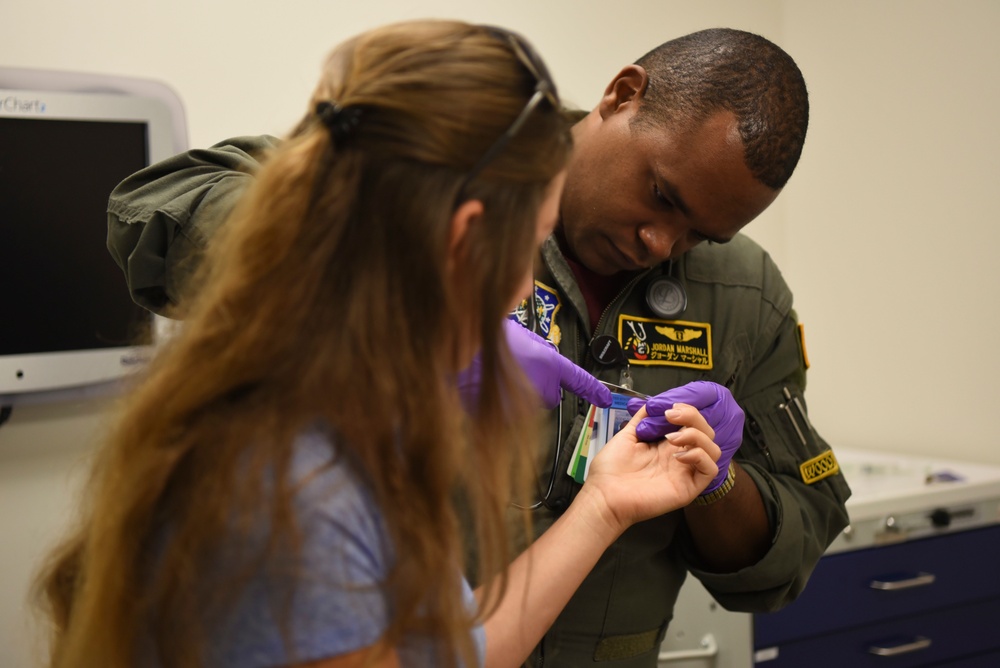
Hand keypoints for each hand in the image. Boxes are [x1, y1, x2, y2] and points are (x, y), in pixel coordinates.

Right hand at [457, 319, 612, 409]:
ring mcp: (524, 407)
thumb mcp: (519, 333)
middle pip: (546, 392)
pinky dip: (499, 400)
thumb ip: (538, 348)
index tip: (605, 398)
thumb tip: (544, 357)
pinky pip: (508, 410)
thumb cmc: (485, 342)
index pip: (578, 379)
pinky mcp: (506, 418)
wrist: (457, 357)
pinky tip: (485, 385)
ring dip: (515, 391)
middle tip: (513, 363)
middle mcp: (542, 389)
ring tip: (495, 372)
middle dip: (534, 382)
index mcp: (549, 366)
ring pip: (526, 401)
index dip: (594, 390)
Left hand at [580, 406, 718, 531]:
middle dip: (694, 418)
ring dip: (697, 436)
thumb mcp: (627, 436)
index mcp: (666, 445)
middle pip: (706, 433)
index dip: (688, 411)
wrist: (604, 495)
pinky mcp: (688, 488)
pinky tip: (677, 457)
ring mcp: (685, 472)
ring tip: (672, 438)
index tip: (671, 407)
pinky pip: (710, 470)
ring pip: (713, 450)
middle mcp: (679, 457)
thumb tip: (654, 403)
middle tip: (672, 416)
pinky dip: (699, 457)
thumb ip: (642, 419)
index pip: (692, 424)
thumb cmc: (611, 471)